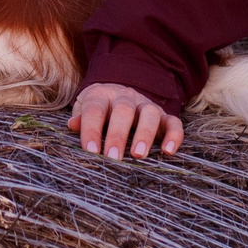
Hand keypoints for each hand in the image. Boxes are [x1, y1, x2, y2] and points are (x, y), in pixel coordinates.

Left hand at [67, 82, 183, 160]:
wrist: (119, 90)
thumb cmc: (98, 109)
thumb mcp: (84, 108)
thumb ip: (80, 117)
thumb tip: (73, 125)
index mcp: (101, 95)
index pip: (95, 110)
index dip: (91, 129)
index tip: (90, 150)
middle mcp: (125, 97)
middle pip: (123, 111)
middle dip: (117, 135)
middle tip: (112, 157)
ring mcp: (146, 105)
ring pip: (150, 113)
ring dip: (145, 134)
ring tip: (138, 155)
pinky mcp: (164, 115)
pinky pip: (173, 122)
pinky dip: (174, 135)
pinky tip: (168, 151)